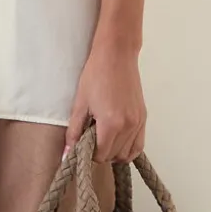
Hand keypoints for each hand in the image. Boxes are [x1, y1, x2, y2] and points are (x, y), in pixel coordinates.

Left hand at [64, 39, 145, 163]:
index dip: (89, 153)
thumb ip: (74, 132)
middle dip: (100, 152)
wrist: (116, 55)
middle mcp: (128, 126)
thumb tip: (67, 154)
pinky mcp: (143, 117)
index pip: (101, 155)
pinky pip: (139, 145)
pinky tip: (117, 141)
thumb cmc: (96, 75)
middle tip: (91, 138)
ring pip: (127, 154)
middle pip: (113, 156)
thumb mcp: (80, 104)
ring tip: (103, 139)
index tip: (83, 143)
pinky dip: (128, 149)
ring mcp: (138, 122)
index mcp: (111, 123)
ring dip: (114, 152)